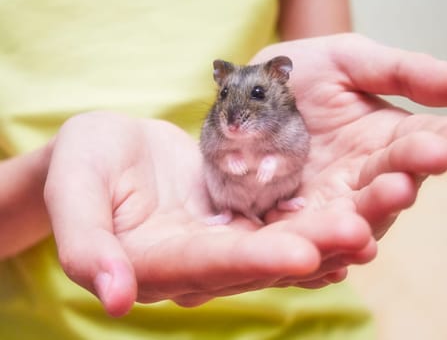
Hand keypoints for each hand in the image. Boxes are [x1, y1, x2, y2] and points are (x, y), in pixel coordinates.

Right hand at [44, 112, 374, 316]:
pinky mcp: (237, 221)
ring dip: (325, 239)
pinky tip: (354, 216)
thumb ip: (86, 245)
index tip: (302, 253)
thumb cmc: (82, 165)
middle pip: (257, 260)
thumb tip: (114, 297)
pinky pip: (281, 225)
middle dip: (310, 249)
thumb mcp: (73, 193)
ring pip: (278, 245)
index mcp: (155, 263)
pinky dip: (316, 224)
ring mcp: (221, 244)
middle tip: (359, 233)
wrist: (108, 152)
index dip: (253, 259)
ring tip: (371, 227)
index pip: (208, 266)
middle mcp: (196, 264)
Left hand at [252, 33, 446, 237]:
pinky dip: (319, 249)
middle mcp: (363, 177)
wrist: (242, 98)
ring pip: (352, 220)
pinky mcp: (292, 222)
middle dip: (398, 187)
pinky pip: (307, 239)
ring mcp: (329, 204)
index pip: (424, 141)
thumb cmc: (300, 74)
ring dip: (361, 221)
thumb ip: (402, 72)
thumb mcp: (347, 62)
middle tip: (404, 183)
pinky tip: (329, 257)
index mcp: (385, 138)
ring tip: (363, 220)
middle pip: (388, 187)